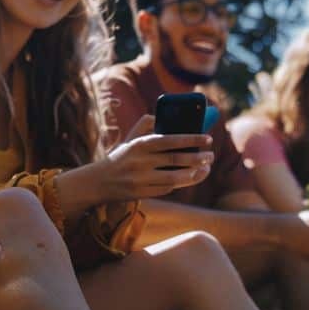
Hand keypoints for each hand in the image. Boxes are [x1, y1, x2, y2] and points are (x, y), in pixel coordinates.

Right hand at [90, 114, 213, 200]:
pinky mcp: (141, 193)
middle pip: (175, 160)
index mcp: (139, 144)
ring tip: (205, 169)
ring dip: (192, 174)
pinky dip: (178, 184)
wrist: (98, 181)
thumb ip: (145, 124)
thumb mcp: (130, 138)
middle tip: (210, 156)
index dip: (191, 139)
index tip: (208, 138)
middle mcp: (140, 161)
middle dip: (197, 158)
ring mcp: (140, 179)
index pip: (170, 139)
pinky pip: (166, 189)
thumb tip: (164, 116)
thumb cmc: (120, 157)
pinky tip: (188, 178)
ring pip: (173, 178)